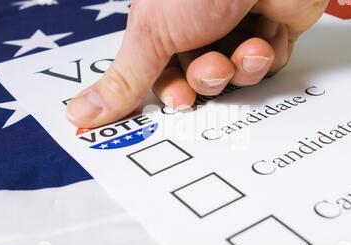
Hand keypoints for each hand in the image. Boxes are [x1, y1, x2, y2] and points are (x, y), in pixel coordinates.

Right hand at [66, 0, 328, 127]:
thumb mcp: (152, 32)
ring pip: (234, 77)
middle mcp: (199, 28)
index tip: (179, 99)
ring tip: (246, 47)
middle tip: (213, 68)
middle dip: (208, 79)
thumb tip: (79, 114)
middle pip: (199, 80)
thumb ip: (124, 80)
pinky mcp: (271, 32)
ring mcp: (237, 29)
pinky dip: (265, 58)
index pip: (163, 74)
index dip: (172, 92)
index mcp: (166, 25)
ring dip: (238, 69)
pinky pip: (265, 66)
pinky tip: (265, 38)